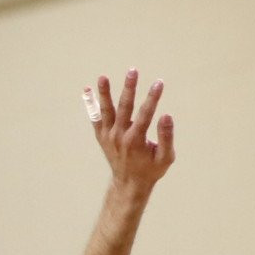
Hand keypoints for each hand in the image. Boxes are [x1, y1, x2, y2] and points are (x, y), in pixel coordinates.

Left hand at [85, 68, 173, 195]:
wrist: (129, 183)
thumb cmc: (151, 170)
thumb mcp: (166, 158)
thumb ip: (166, 137)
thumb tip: (167, 115)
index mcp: (136, 140)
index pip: (146, 113)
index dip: (153, 97)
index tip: (159, 83)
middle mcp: (119, 135)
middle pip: (124, 107)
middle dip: (129, 88)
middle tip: (132, 71)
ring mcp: (108, 135)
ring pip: (105, 110)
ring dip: (104, 93)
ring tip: (102, 77)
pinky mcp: (101, 135)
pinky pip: (95, 117)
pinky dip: (90, 104)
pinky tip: (87, 89)